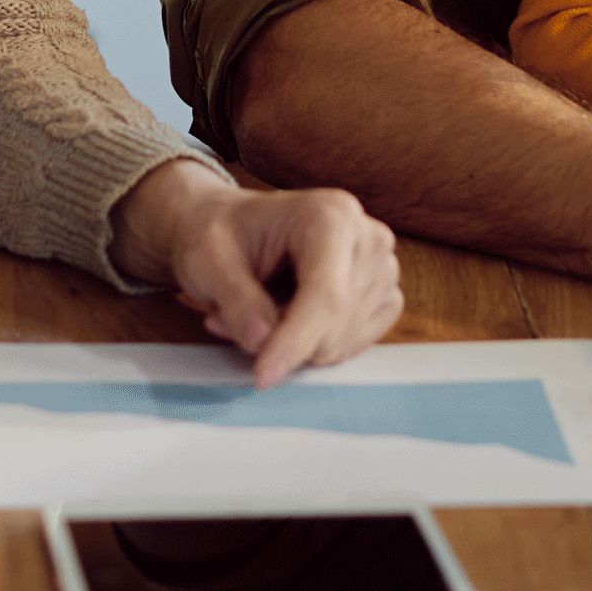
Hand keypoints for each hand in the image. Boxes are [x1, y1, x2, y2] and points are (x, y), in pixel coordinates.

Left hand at [111, 161, 402, 388]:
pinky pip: (356, 344)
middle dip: (285, 341)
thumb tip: (261, 341)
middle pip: (337, 321)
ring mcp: (383, 266)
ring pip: (344, 340)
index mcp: (330, 214)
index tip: (263, 376)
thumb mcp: (207, 260)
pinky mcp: (384, 294)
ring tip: (257, 312)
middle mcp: (368, 236)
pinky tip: (289, 319)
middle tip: (231, 322)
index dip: (294, 341)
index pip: (325, 292)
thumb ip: (234, 299)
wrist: (236, 228)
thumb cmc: (220, 235)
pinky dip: (317, 346)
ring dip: (296, 343)